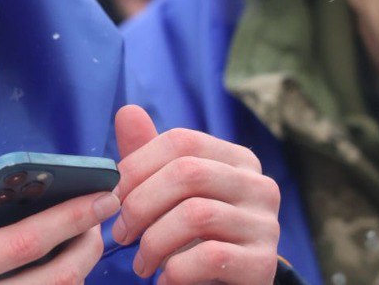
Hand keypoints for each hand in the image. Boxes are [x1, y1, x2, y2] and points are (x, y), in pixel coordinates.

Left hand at [111, 105, 280, 284]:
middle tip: (120, 233)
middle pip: (187, 173)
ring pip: (196, 215)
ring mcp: (266, 224)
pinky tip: (164, 280)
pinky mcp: (263, 262)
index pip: (181, 141)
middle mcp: (259, 185)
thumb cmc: (193, 234)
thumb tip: (126, 110)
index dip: (137, 165)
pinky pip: (210, 256)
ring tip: (141, 263)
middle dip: (140, 204)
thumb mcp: (168, 193)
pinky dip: (175, 271)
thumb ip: (148, 155)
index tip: (112, 196)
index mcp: (236, 159)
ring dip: (154, 242)